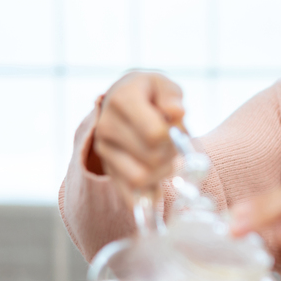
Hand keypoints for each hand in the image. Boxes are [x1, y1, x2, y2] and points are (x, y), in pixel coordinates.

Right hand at [90, 71, 185, 206]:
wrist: (122, 101)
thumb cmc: (149, 93)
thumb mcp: (163, 84)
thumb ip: (171, 96)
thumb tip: (177, 112)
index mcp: (122, 99)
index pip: (155, 133)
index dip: (174, 135)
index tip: (175, 126)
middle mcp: (106, 125)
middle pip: (152, 157)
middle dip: (172, 152)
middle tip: (174, 142)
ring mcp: (104, 149)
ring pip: (140, 178)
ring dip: (163, 171)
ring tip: (165, 156)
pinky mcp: (107, 168)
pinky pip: (128, 195)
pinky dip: (147, 195)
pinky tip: (158, 187)